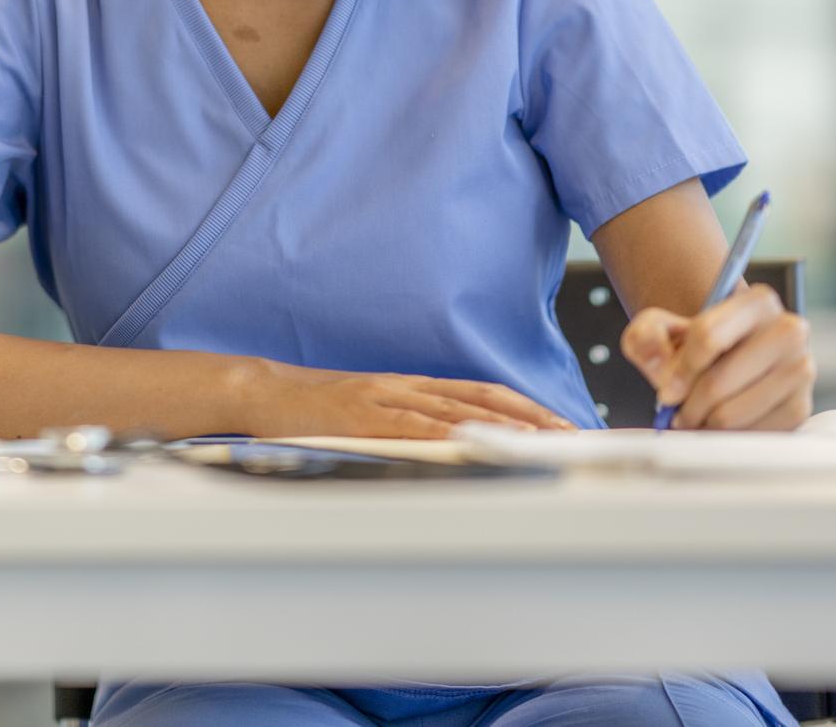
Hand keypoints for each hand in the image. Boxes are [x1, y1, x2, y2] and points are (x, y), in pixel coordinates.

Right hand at [241, 360, 579, 438]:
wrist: (265, 392)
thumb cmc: (315, 409)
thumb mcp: (370, 412)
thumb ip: (408, 424)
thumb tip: (451, 449)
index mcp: (410, 386)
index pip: (480, 393)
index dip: (524, 407)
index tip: (560, 423)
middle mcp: (405, 386)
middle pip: (481, 396)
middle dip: (530, 415)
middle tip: (570, 433)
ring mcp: (385, 398)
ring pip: (454, 408)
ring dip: (500, 424)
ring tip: (538, 440)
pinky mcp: (362, 414)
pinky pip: (411, 424)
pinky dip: (445, 433)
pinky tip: (471, 442)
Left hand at [619, 283, 815, 430]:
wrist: (729, 364)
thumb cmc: (695, 346)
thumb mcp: (661, 328)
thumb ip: (646, 334)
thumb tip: (658, 357)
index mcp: (757, 301)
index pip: (707, 336)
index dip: (679, 370)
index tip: (667, 391)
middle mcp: (789, 330)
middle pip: (719, 380)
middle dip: (689, 403)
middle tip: (678, 412)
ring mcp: (801, 369)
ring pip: (733, 412)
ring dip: (705, 423)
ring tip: (697, 418)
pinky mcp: (801, 406)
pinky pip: (753, 434)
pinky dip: (729, 437)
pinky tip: (721, 425)